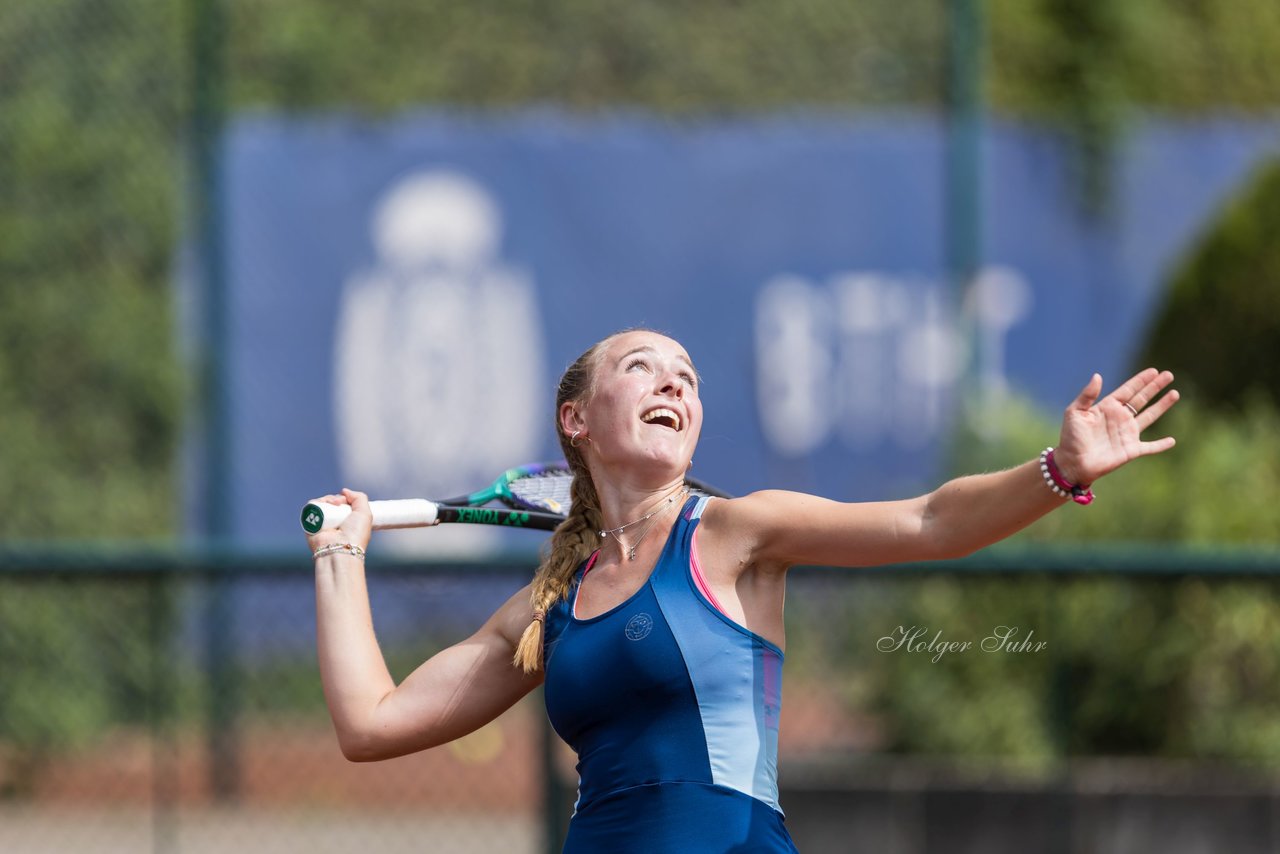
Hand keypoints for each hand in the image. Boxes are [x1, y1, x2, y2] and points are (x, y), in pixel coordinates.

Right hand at [305, 488, 372, 553]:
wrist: (339, 548)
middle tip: (339, 502)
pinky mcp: (310, 525)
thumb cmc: (355, 533)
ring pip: (322, 504)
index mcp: (347, 522)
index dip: (345, 499)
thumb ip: (359, 497)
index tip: (347, 499)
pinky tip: (322, 504)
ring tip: (332, 504)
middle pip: (332, 503)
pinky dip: (315, 503)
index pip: (344, 505)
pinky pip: (310, 508)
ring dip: (327, 499)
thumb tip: (344, 491)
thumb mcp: (365, 513)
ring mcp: (322, 524)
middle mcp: (335, 523)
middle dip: (336, 498)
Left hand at [1053, 368, 1179, 485]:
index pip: (1128, 390)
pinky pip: (1150, 447)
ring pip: (1150, 416)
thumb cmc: (1070, 437)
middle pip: (1142, 399)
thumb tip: (1097, 376)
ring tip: (1175, 393)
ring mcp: (1127, 434)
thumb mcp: (1075, 412)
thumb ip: (1087, 395)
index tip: (1154, 371)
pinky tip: (1172, 441)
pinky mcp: (1131, 450)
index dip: (1141, 381)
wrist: (1072, 462)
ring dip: (1162, 405)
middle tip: (1169, 375)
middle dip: (1155, 387)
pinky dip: (1161, 445)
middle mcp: (1120, 418)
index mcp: (1107, 407)